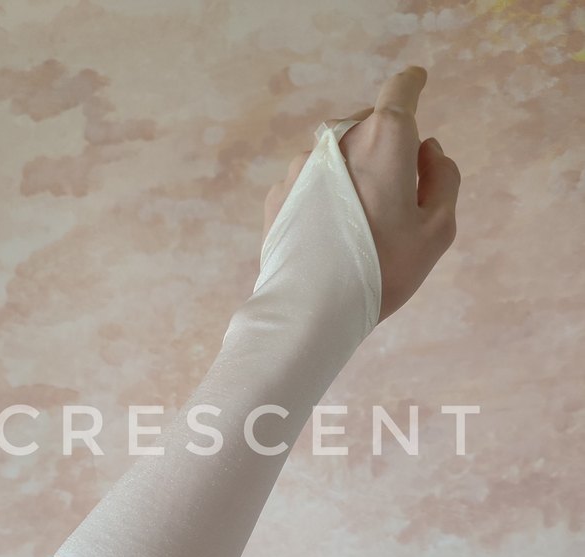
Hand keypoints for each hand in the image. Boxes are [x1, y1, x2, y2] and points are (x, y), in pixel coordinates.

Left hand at [262, 66, 460, 323]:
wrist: (308, 309)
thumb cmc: (381, 270)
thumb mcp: (436, 231)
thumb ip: (443, 179)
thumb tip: (428, 150)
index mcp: (383, 140)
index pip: (400, 91)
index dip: (412, 85)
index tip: (415, 83)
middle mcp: (337, 140)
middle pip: (369, 125)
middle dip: (386, 145)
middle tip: (396, 196)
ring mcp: (301, 166)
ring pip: (338, 155)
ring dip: (353, 172)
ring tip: (358, 225)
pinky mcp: (278, 194)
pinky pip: (311, 182)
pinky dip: (324, 194)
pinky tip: (327, 235)